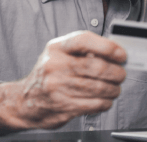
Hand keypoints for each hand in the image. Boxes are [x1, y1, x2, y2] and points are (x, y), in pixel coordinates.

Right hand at [0, 31, 126, 134]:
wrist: (25, 101)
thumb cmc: (50, 74)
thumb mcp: (60, 55)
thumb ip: (84, 51)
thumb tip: (116, 54)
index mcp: (56, 48)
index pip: (84, 40)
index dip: (107, 47)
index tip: (122, 54)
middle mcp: (54, 65)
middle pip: (95, 67)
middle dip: (116, 72)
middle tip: (121, 74)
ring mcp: (57, 86)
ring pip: (97, 87)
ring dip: (113, 89)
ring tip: (115, 88)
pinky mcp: (62, 105)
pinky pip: (93, 104)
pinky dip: (105, 102)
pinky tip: (106, 100)